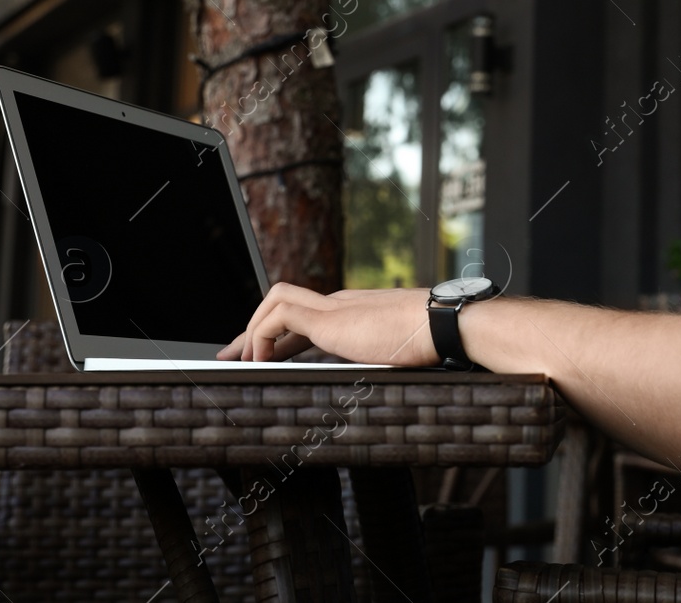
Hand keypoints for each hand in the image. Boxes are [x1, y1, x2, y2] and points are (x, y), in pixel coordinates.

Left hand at [217, 284, 437, 365]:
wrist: (447, 325)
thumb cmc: (435, 342)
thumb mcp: (400, 352)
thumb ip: (383, 357)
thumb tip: (383, 379)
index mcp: (356, 311)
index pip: (306, 315)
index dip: (279, 335)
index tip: (261, 356)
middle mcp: (342, 302)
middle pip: (283, 303)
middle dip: (252, 329)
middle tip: (233, 356)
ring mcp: (335, 307)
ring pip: (275, 300)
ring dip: (254, 330)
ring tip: (248, 362)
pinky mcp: (331, 319)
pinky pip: (280, 316)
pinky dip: (263, 336)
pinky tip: (263, 361)